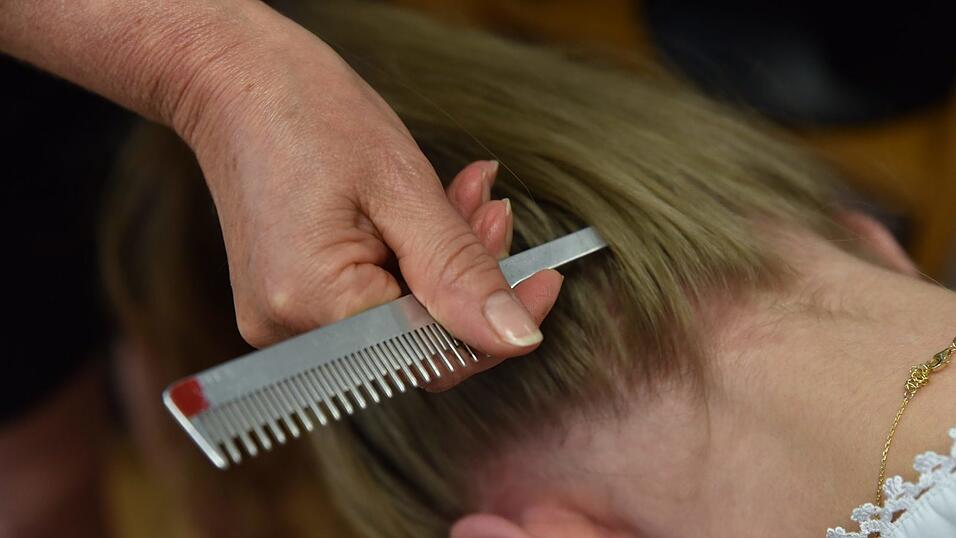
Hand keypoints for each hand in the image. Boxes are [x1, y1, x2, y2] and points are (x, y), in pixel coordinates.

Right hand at [0, 0, 561, 387]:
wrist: (233, 80)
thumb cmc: (308, 113)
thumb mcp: (403, 187)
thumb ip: (460, 272)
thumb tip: (517, 339)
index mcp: (312, 302)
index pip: (430, 355)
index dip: (495, 325)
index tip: (543, 279)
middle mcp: (288, 331)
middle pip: (416, 339)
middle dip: (471, 282)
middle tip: (493, 214)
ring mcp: (284, 320)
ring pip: (400, 318)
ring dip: (444, 264)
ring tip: (465, 200)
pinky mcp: (290, 300)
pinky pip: (371, 300)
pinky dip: (410, 261)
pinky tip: (425, 214)